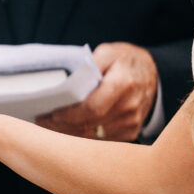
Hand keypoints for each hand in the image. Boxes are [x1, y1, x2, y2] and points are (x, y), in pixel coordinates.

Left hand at [36, 42, 157, 140]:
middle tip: (42, 120)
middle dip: (62, 125)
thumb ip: (89, 65)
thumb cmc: (124, 61)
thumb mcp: (108, 52)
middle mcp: (129, 107)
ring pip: (93, 137)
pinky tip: (68, 129)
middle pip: (89, 125)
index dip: (70, 114)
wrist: (152, 73)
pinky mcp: (131, 132)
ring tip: (50, 125)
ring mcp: (131, 122)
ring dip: (70, 133)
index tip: (51, 113)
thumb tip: (67, 83)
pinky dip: (83, 137)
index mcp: (123, 83)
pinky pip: (101, 141)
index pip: (92, 108)